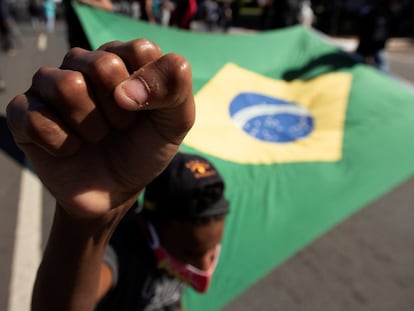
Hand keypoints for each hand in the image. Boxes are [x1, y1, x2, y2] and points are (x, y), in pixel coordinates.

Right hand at [6, 39, 194, 217]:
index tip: (145, 112)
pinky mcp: (24, 112)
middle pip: (101, 64)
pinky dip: (61, 144)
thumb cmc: (144, 150)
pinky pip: (34, 117)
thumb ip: (175, 89)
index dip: (147, 89)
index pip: (139, 50)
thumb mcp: (175, 123)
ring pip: (66, 85)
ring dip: (90, 126)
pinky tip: (69, 149)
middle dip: (119, 110)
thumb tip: (126, 90)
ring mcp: (50, 85)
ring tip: (96, 137)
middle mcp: (84, 64)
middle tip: (120, 128)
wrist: (115, 191)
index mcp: (122, 59)